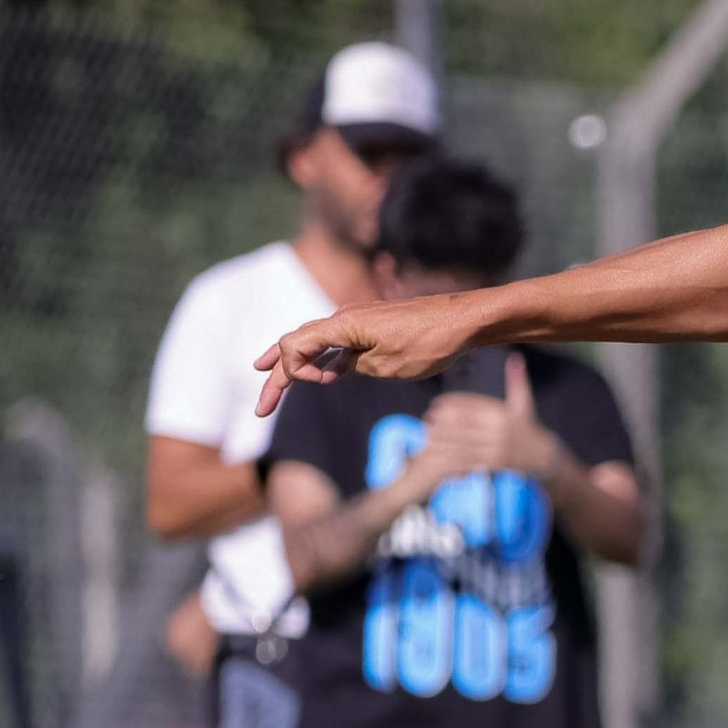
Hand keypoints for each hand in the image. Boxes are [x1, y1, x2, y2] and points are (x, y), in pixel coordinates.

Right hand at [254, 294, 493, 405]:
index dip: (293, 370)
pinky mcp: (373, 327)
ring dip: (294, 363)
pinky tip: (321, 374)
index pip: (293, 344)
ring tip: (268, 376)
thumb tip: (334, 369)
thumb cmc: (430, 342)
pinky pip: (338, 342)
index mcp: (342, 324)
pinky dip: (323, 358)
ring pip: (315, 341)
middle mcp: (344, 318)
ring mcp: (358, 321)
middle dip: (277, 375)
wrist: (465, 321)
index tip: (321, 383)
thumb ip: (352, 366)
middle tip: (262, 408)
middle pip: (297, 345)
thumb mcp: (386, 365)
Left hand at [418, 358, 559, 484]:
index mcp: (501, 414)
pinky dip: (450, 456)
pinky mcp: (492, 463)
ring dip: (441, 439)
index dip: (449, 404)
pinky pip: (466, 459)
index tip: (435, 403)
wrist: (542, 455)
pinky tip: (439, 452)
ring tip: (427, 433)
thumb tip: (515, 356)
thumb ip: (517, 380)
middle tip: (426, 417)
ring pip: (461, 442)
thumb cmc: (528, 425)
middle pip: (462, 425)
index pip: (470, 406)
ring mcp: (494, 448)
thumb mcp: (524, 402)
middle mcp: (497, 431)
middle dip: (441, 421)